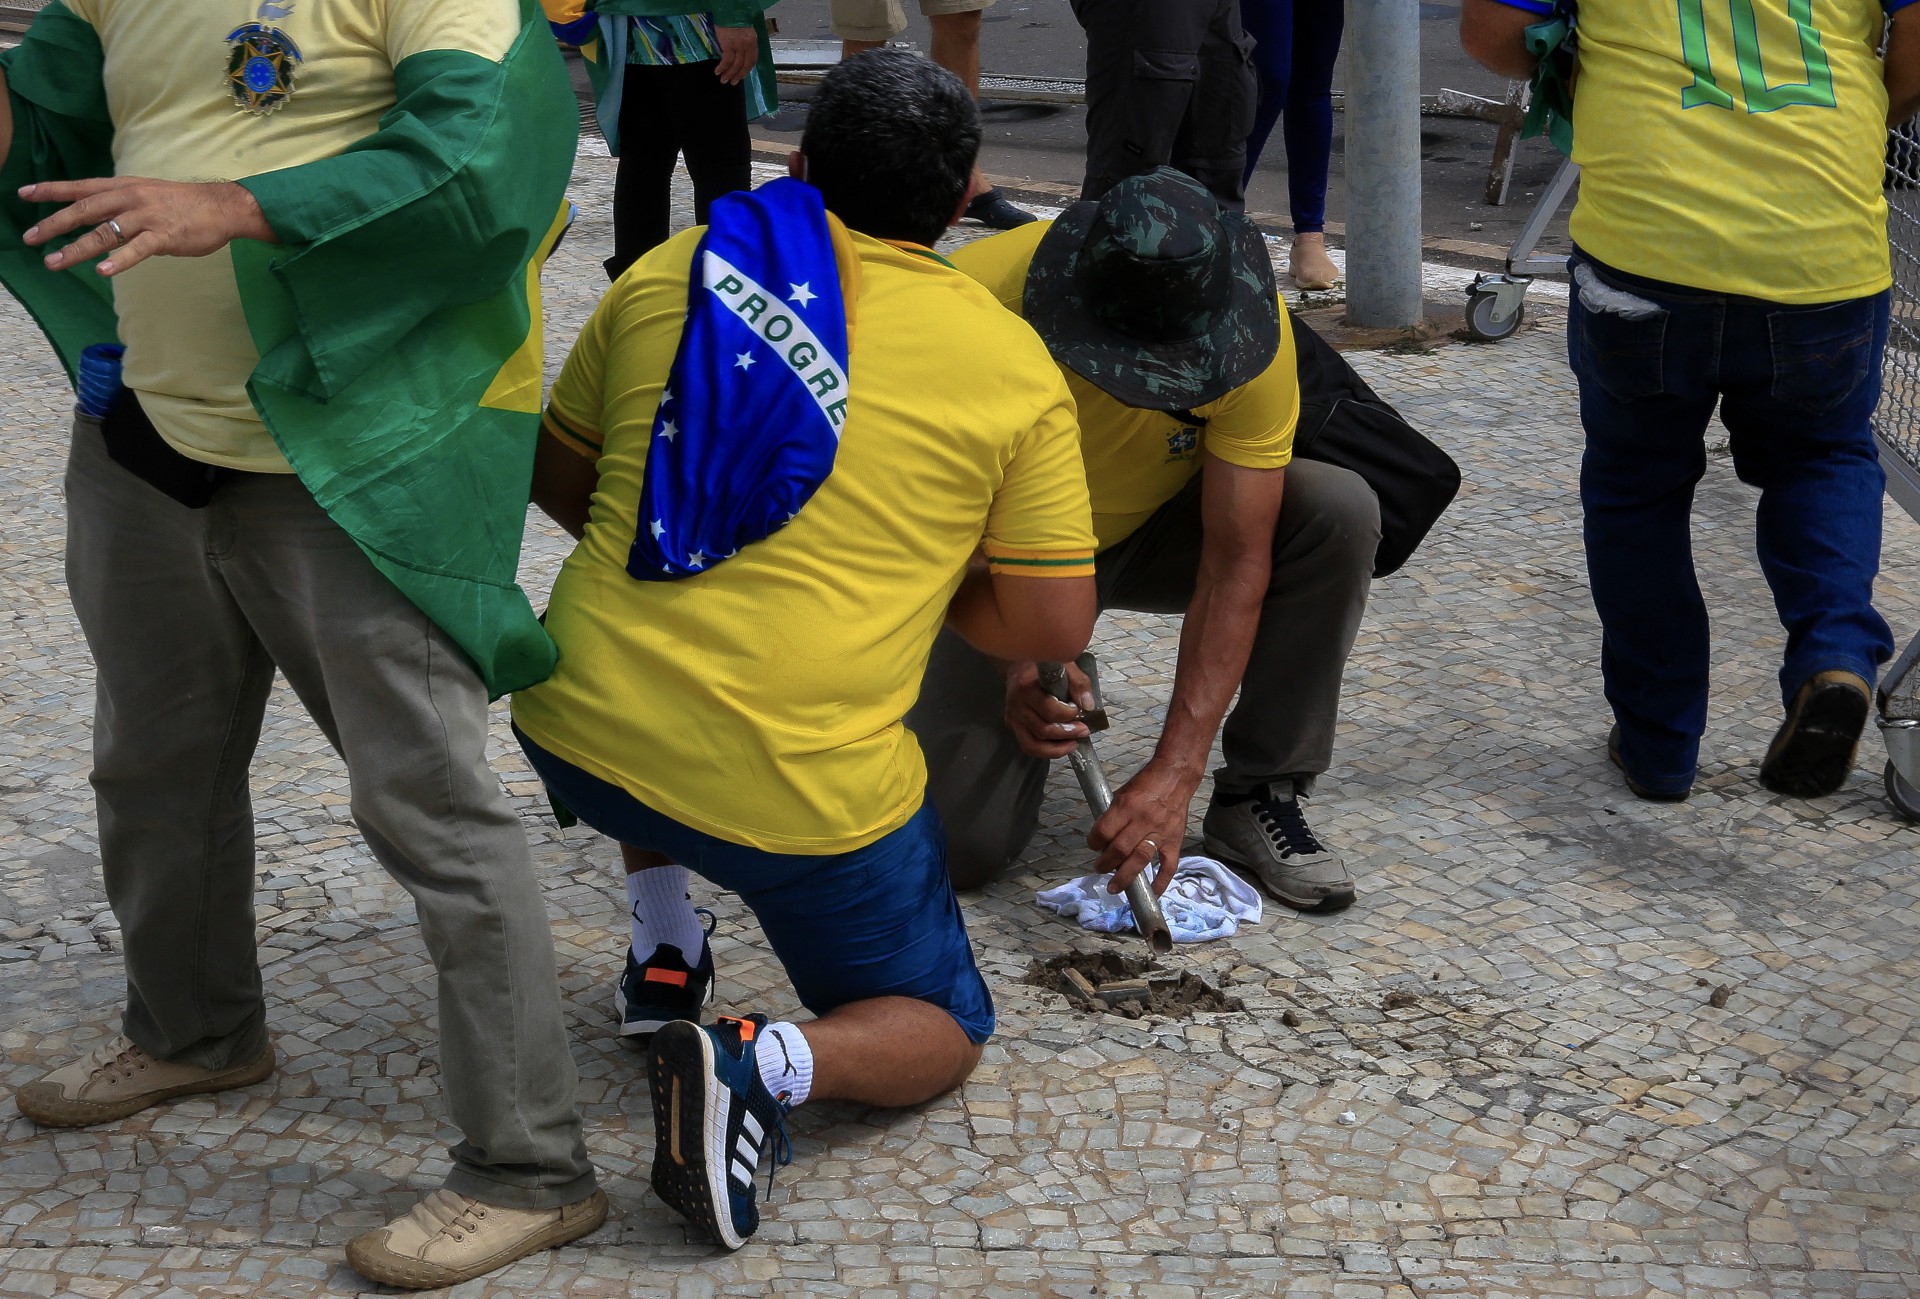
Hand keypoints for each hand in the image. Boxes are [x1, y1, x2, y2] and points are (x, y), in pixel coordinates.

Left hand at [20, 177, 274, 276]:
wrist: (222, 206)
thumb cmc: (185, 203)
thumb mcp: (147, 194)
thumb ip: (122, 205)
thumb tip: (102, 221)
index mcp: (124, 187)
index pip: (80, 187)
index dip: (51, 190)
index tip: (23, 193)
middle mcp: (130, 199)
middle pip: (84, 210)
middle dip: (54, 224)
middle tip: (30, 238)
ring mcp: (147, 217)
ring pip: (104, 233)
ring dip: (77, 249)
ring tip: (55, 262)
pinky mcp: (165, 236)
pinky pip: (137, 250)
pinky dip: (119, 261)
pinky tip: (103, 271)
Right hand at [714, 25, 757, 84]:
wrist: (728, 11)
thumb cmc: (734, 20)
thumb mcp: (744, 31)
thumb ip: (744, 43)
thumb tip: (740, 55)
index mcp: (753, 41)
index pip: (752, 60)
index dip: (747, 70)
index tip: (742, 76)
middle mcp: (747, 44)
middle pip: (744, 65)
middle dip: (738, 75)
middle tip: (732, 82)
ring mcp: (738, 45)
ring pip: (735, 64)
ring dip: (729, 74)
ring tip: (723, 80)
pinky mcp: (728, 44)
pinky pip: (726, 60)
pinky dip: (722, 67)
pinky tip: (717, 71)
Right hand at [1003, 659, 1095, 759]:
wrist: (1018, 665)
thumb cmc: (1043, 665)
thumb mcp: (1064, 664)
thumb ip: (1078, 683)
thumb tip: (1088, 706)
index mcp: (1026, 687)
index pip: (1048, 708)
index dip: (1067, 714)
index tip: (1079, 710)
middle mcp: (1016, 705)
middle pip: (1042, 729)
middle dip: (1067, 733)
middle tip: (1084, 730)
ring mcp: (1012, 718)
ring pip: (1033, 743)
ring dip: (1057, 748)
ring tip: (1074, 743)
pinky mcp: (1012, 726)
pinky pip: (1028, 746)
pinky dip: (1046, 752)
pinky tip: (1061, 747)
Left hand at [1089, 761, 1194, 896]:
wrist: (1176, 776)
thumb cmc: (1145, 784)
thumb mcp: (1122, 793)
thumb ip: (1113, 815)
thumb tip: (1102, 839)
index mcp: (1127, 806)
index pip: (1104, 831)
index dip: (1094, 842)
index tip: (1093, 846)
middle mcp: (1143, 820)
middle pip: (1120, 849)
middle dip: (1105, 863)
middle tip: (1099, 869)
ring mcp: (1161, 832)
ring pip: (1140, 859)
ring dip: (1125, 876)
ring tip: (1114, 887)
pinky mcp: (1175, 840)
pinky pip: (1169, 865)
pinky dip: (1161, 882)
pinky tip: (1152, 893)